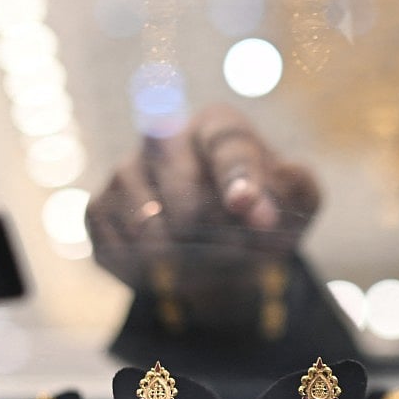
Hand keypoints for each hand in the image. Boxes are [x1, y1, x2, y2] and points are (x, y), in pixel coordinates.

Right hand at [85, 104, 319, 290]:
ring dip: (179, 258)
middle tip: (234, 257)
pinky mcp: (99, 208)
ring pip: (146, 223)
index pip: (228, 146)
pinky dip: (145, 270)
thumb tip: (268, 190)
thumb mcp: (298, 203)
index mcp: (218, 126)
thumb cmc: (263, 216)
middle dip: (211, 232)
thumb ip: (300, 189)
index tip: (246, 207)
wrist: (224, 249)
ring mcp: (125, 170)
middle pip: (182, 187)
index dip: (238, 178)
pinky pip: (116, 246)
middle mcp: (165, 136)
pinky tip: (166, 272)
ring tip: (204, 268)